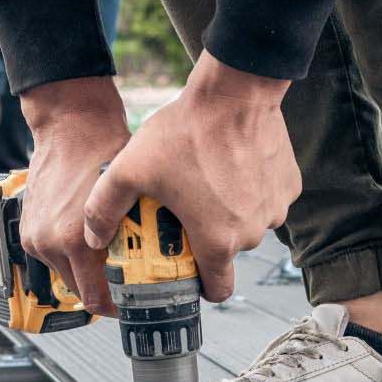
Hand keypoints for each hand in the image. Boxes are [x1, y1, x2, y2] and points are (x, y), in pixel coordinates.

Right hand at [18, 76, 131, 316]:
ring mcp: (35, 238)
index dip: (117, 307)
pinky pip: (53, 256)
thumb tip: (157, 267)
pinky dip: (70, 254)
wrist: (70, 126)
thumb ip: (136, 239)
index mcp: (74, 242)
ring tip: (109, 256)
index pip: (95, 299)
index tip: (131, 304)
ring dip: (86, 270)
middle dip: (103, 289)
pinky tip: (88, 239)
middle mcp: (50, 244)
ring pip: (66, 273)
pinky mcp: (28, 230)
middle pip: (80, 291)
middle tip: (127, 282)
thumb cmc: (103, 151)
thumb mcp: (130, 201)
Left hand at [83, 52, 299, 302]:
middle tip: (187, 211)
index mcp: (218, 241)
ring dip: (232, 213)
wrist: (235, 90)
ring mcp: (275, 209)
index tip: (188, 272)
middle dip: (210, 238)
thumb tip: (93, 238)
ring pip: (249, 224)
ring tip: (208, 182)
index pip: (217, 290)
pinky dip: (252, 190)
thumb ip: (104, 209)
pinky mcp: (289, 185)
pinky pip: (267, 198)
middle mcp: (252, 233)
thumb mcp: (130, 170)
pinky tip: (232, 167)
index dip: (201, 286)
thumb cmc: (186, 131)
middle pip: (229, 252)